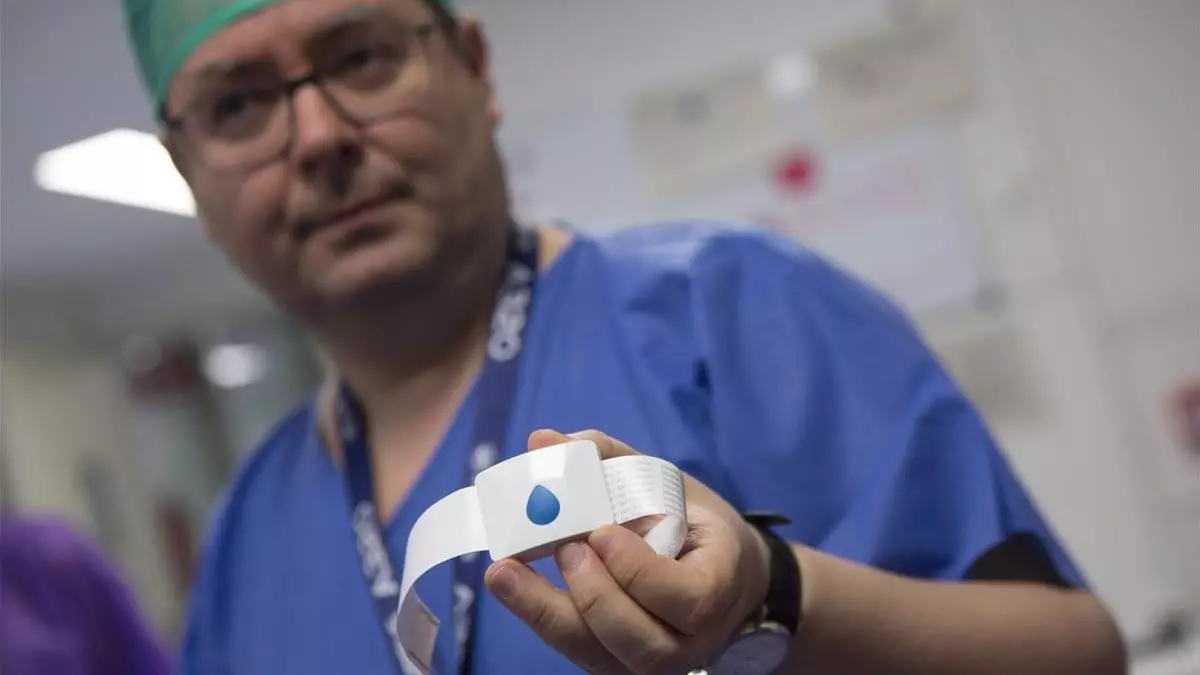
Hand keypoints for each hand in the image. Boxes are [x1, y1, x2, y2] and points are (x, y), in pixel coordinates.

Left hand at [483, 429, 772, 673]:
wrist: (720, 576)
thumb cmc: (694, 524)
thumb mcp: (668, 483)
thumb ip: (608, 459)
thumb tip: (542, 441)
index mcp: (718, 588)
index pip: (690, 599)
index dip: (642, 572)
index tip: (602, 533)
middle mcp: (690, 641)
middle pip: (642, 643)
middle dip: (593, 595)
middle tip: (561, 547)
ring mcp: (652, 661)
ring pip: (602, 655)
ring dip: (549, 611)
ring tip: (510, 570)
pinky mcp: (615, 663)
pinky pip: (576, 650)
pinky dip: (539, 616)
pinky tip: (509, 583)